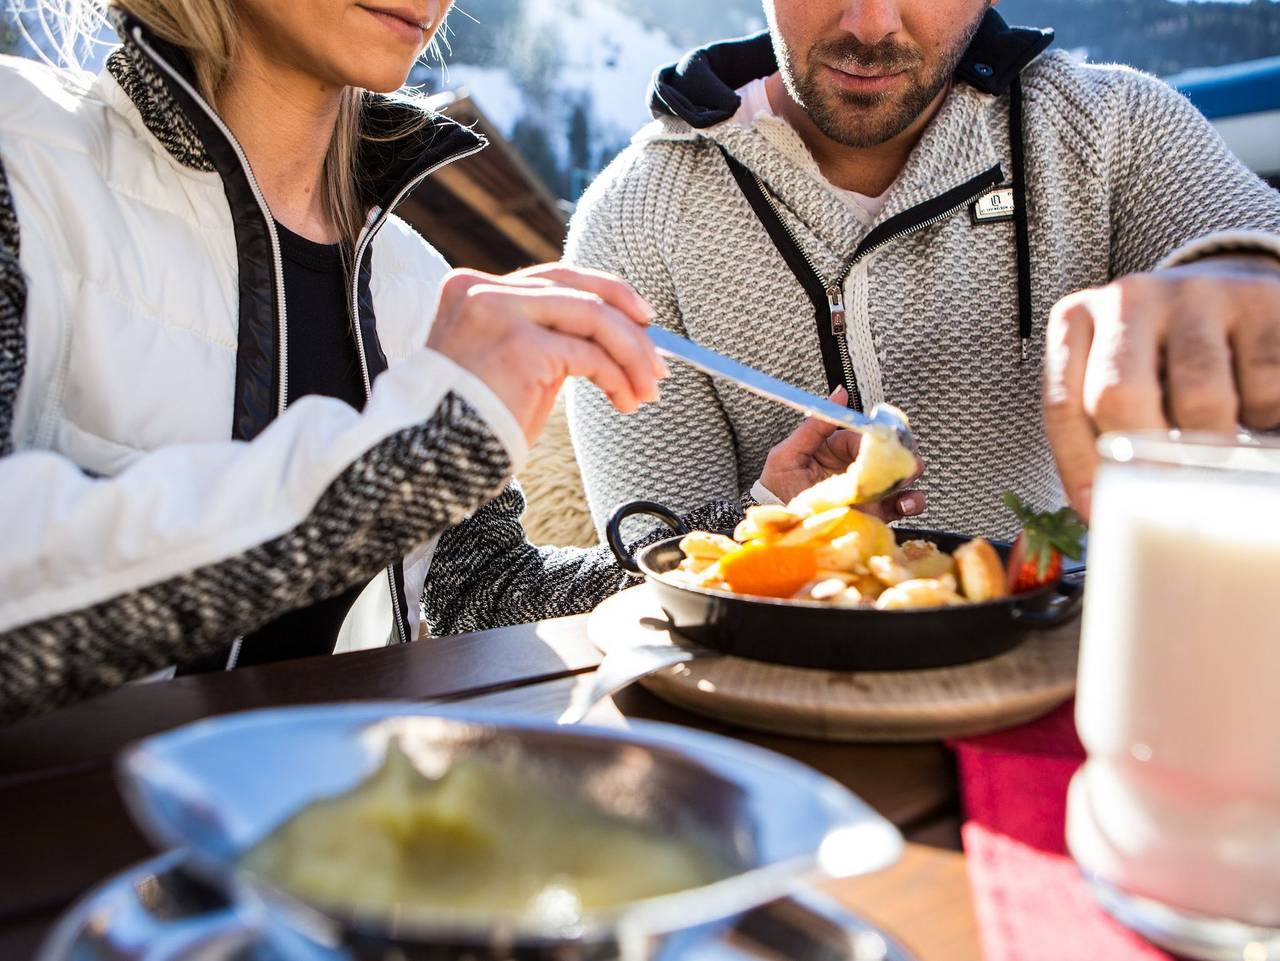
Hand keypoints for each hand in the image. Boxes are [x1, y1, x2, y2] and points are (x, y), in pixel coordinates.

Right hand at [427, 264, 667, 444]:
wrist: (425, 459)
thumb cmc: (465, 423)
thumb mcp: (502, 364)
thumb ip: (540, 338)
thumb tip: (607, 338)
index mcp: (473, 288)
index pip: (555, 277)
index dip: (606, 294)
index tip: (641, 320)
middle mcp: (484, 291)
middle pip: (579, 288)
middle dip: (629, 325)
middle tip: (658, 361)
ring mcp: (501, 312)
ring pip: (593, 318)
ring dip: (632, 355)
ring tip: (648, 389)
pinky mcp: (521, 345)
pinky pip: (590, 355)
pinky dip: (617, 378)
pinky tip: (624, 400)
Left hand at [759, 387, 925, 520]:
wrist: (779, 530)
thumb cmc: (777, 490)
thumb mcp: (787, 454)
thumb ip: (814, 425)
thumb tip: (839, 394)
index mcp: (837, 450)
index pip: (864, 436)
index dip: (876, 435)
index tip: (883, 437)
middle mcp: (856, 468)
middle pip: (889, 452)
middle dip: (902, 450)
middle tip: (901, 455)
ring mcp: (869, 491)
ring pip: (902, 476)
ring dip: (911, 473)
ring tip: (906, 476)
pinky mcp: (877, 514)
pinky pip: (903, 504)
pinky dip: (912, 501)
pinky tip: (905, 502)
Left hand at [1044, 254, 1279, 517]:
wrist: (1229, 292)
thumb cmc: (1157, 360)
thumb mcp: (1112, 382)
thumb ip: (1098, 431)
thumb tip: (1100, 513)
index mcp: (1076, 321)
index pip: (1063, 404)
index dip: (1078, 465)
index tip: (1098, 512)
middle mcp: (1127, 299)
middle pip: (1121, 396)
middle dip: (1144, 455)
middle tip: (1167, 489)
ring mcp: (1194, 294)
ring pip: (1200, 396)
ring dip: (1211, 442)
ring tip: (1215, 445)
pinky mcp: (1259, 301)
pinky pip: (1263, 382)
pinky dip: (1262, 413)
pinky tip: (1252, 406)